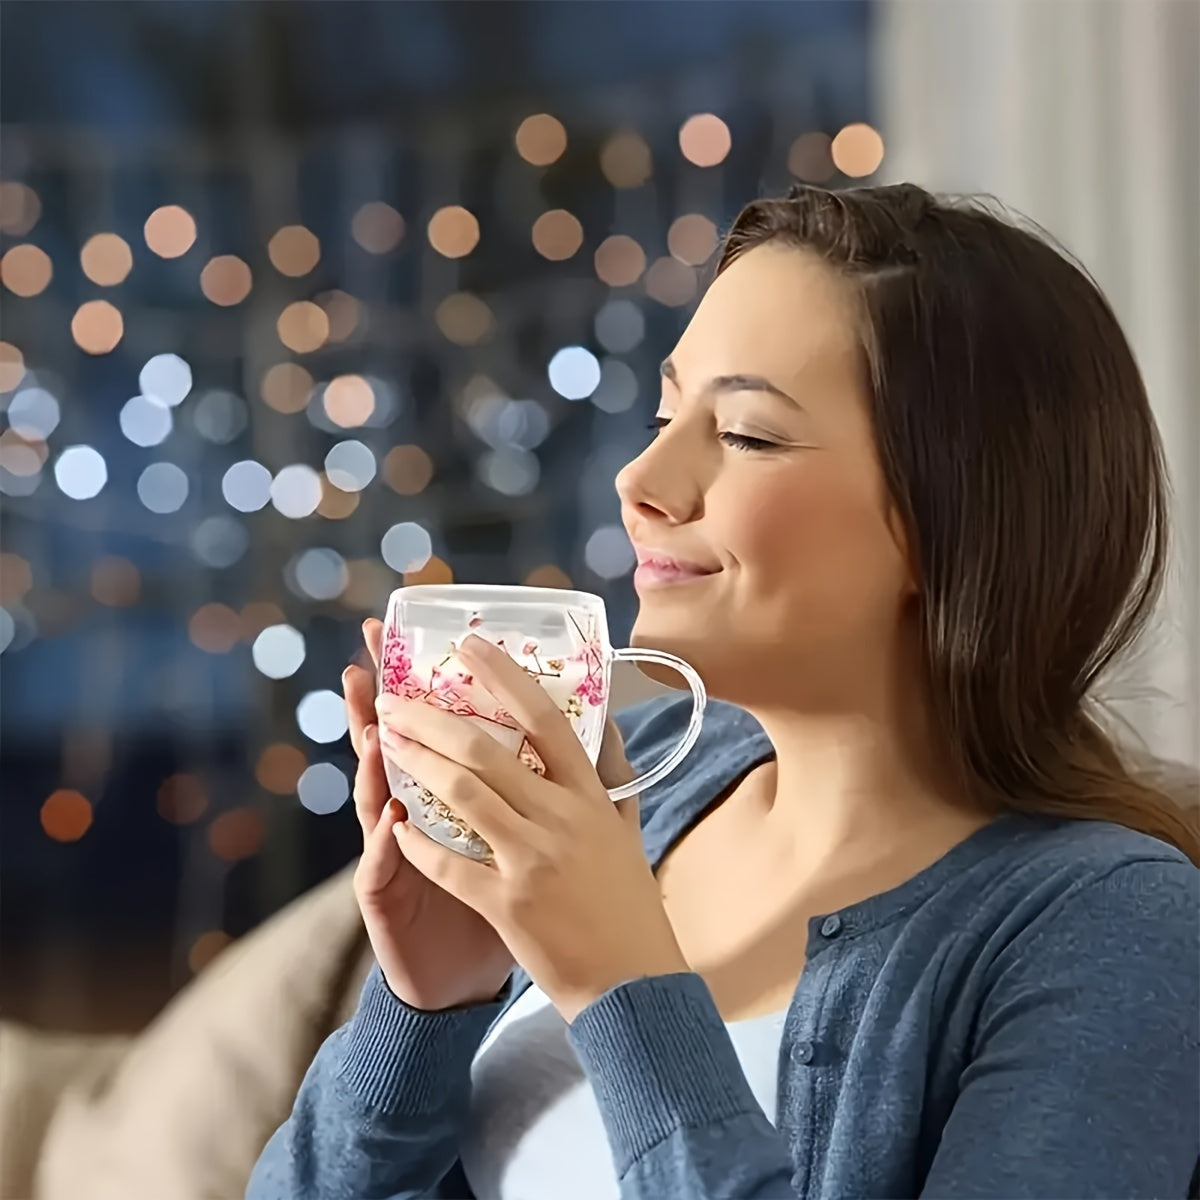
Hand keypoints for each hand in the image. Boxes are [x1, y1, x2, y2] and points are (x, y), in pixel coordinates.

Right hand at [343, 619, 514, 1011]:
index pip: (432, 733)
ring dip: (374, 761)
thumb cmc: (495, 904)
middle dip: (384, 700)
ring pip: (375, 798)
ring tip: (373, 725)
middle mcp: (410, 814)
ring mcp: (392, 855)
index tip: (422, 641)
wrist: (460, 980)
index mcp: (446, 799)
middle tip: (370, 653)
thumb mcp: (516, 841)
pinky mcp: (386, 899)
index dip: (424, 688)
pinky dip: (391, 844)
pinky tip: (393, 821)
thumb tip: (591, 740)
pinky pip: (382, 868)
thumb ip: (539, 791)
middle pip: (391, 747)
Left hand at [375, 633, 690, 1023]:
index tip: (468, 646)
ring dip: (416, 764)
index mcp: (590, 797)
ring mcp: (533, 861)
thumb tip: (603, 718)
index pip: (546, 719)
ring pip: (461, 796)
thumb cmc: (628, 902)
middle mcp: (562, 820)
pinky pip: (449, 863)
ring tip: (386, 742)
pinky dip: (418, 840)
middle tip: (397, 697)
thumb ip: (612, 771)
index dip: (505, 676)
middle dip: (432, 718)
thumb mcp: (626, 828)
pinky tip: (396, 821)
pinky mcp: (508, 905)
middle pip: (486, 751)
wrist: (635, 983)